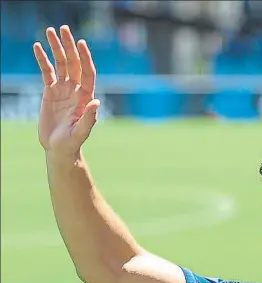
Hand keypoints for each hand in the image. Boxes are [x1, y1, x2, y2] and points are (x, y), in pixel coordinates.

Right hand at [33, 25, 98, 155]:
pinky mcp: (50, 92)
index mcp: (85, 97)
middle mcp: (76, 90)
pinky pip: (47, 72)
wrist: (59, 148)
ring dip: (56, 48)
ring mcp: (63, 90)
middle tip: (64, 29)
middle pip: (74, 63)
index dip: (85, 58)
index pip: (87, 72)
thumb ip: (89, 118)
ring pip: (61, 64)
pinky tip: (38, 47)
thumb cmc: (72, 142)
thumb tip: (96, 102)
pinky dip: (43, 59)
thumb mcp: (81, 132)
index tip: (81, 43)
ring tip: (50, 31)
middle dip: (69, 46)